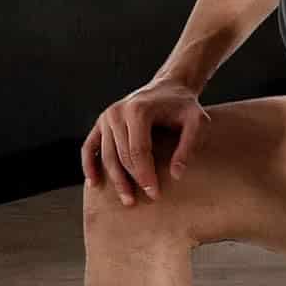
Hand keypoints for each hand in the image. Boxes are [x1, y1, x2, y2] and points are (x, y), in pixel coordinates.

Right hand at [81, 77, 211, 206]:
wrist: (169, 86)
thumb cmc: (184, 105)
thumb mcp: (197, 121)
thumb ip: (189, 146)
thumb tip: (176, 174)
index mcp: (138, 111)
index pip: (138, 151)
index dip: (145, 175)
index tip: (154, 193)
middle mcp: (117, 112)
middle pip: (122, 155)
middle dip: (133, 180)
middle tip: (146, 199)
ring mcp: (106, 117)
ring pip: (106, 155)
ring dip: (115, 180)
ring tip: (127, 199)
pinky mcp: (101, 121)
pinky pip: (89, 146)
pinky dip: (89, 165)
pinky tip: (94, 183)